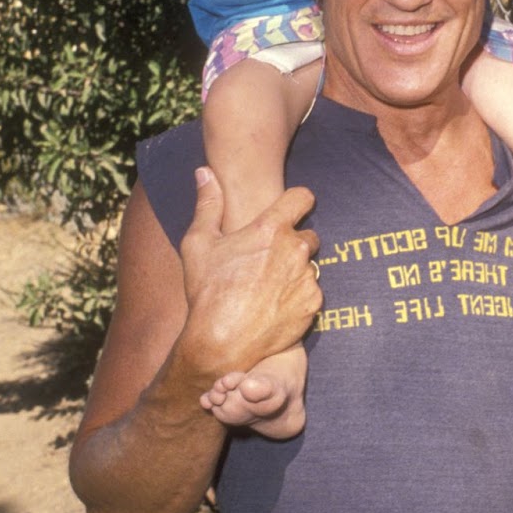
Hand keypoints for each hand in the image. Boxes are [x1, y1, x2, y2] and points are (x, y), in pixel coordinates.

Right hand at [179, 169, 321, 385]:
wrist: (220, 341)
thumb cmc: (207, 291)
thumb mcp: (199, 243)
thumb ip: (207, 203)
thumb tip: (205, 171)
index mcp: (271, 228)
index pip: (303, 197)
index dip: (298, 202)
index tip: (291, 209)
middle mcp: (296, 249)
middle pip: (308, 234)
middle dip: (293, 242)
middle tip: (268, 259)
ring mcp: (307, 277)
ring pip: (310, 265)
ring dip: (296, 270)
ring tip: (269, 286)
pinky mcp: (314, 304)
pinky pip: (312, 291)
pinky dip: (299, 295)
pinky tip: (276, 304)